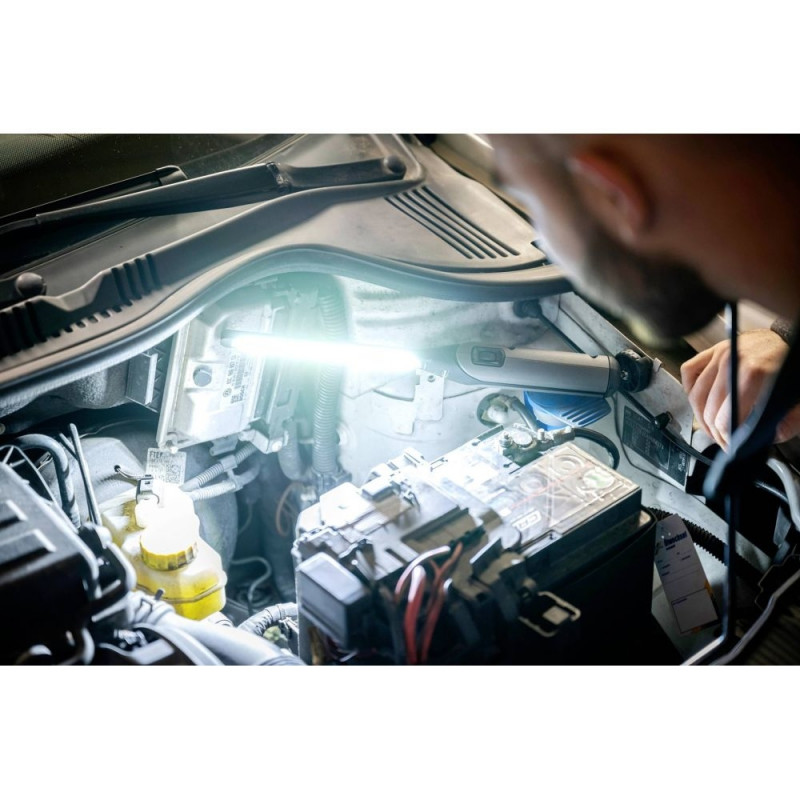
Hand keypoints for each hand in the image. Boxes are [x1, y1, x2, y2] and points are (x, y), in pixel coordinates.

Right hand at [680, 329, 799, 447]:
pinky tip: (702, 400)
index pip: (727, 418)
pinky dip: (690, 389)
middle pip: (709, 409)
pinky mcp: (713, 350)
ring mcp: (720, 354)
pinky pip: (689, 372)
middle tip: (723, 441)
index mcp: (756, 372)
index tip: (732, 446)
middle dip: (715, 432)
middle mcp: (733, 361)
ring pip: (696, 395)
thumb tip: (768, 437)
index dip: (727, 438)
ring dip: (701, 417)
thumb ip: (789, 421)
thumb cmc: (793, 367)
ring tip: (712, 427)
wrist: (792, 339)